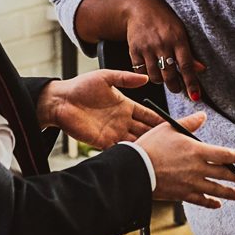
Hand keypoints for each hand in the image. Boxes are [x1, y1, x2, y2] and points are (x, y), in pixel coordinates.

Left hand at [38, 70, 165, 146]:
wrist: (59, 101)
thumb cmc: (80, 87)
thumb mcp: (105, 77)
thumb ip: (125, 78)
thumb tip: (146, 78)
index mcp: (126, 105)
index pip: (148, 115)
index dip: (161, 119)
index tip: (175, 124)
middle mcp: (122, 121)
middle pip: (146, 130)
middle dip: (159, 136)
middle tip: (174, 142)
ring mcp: (114, 132)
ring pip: (136, 141)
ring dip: (147, 146)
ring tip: (162, 152)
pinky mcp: (103, 142)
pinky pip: (120, 149)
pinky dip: (130, 153)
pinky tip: (141, 156)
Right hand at [123, 0, 207, 101]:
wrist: (140, 8)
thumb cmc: (165, 22)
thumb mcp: (181, 32)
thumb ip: (190, 52)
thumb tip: (201, 69)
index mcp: (178, 39)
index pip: (187, 66)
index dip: (192, 83)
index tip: (196, 96)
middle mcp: (163, 44)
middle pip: (170, 75)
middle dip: (175, 86)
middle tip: (177, 88)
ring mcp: (147, 48)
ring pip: (155, 76)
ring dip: (161, 81)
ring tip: (163, 76)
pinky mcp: (134, 50)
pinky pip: (141, 71)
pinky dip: (147, 75)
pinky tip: (151, 70)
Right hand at [134, 112, 234, 208]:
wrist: (135, 170)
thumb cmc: (150, 146)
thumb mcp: (168, 128)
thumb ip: (189, 123)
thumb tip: (202, 115)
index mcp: (197, 151)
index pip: (225, 155)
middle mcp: (198, 169)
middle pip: (224, 174)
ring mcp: (191, 183)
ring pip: (216, 190)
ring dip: (230, 193)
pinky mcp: (182, 195)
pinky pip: (201, 201)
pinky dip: (211, 203)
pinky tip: (217, 204)